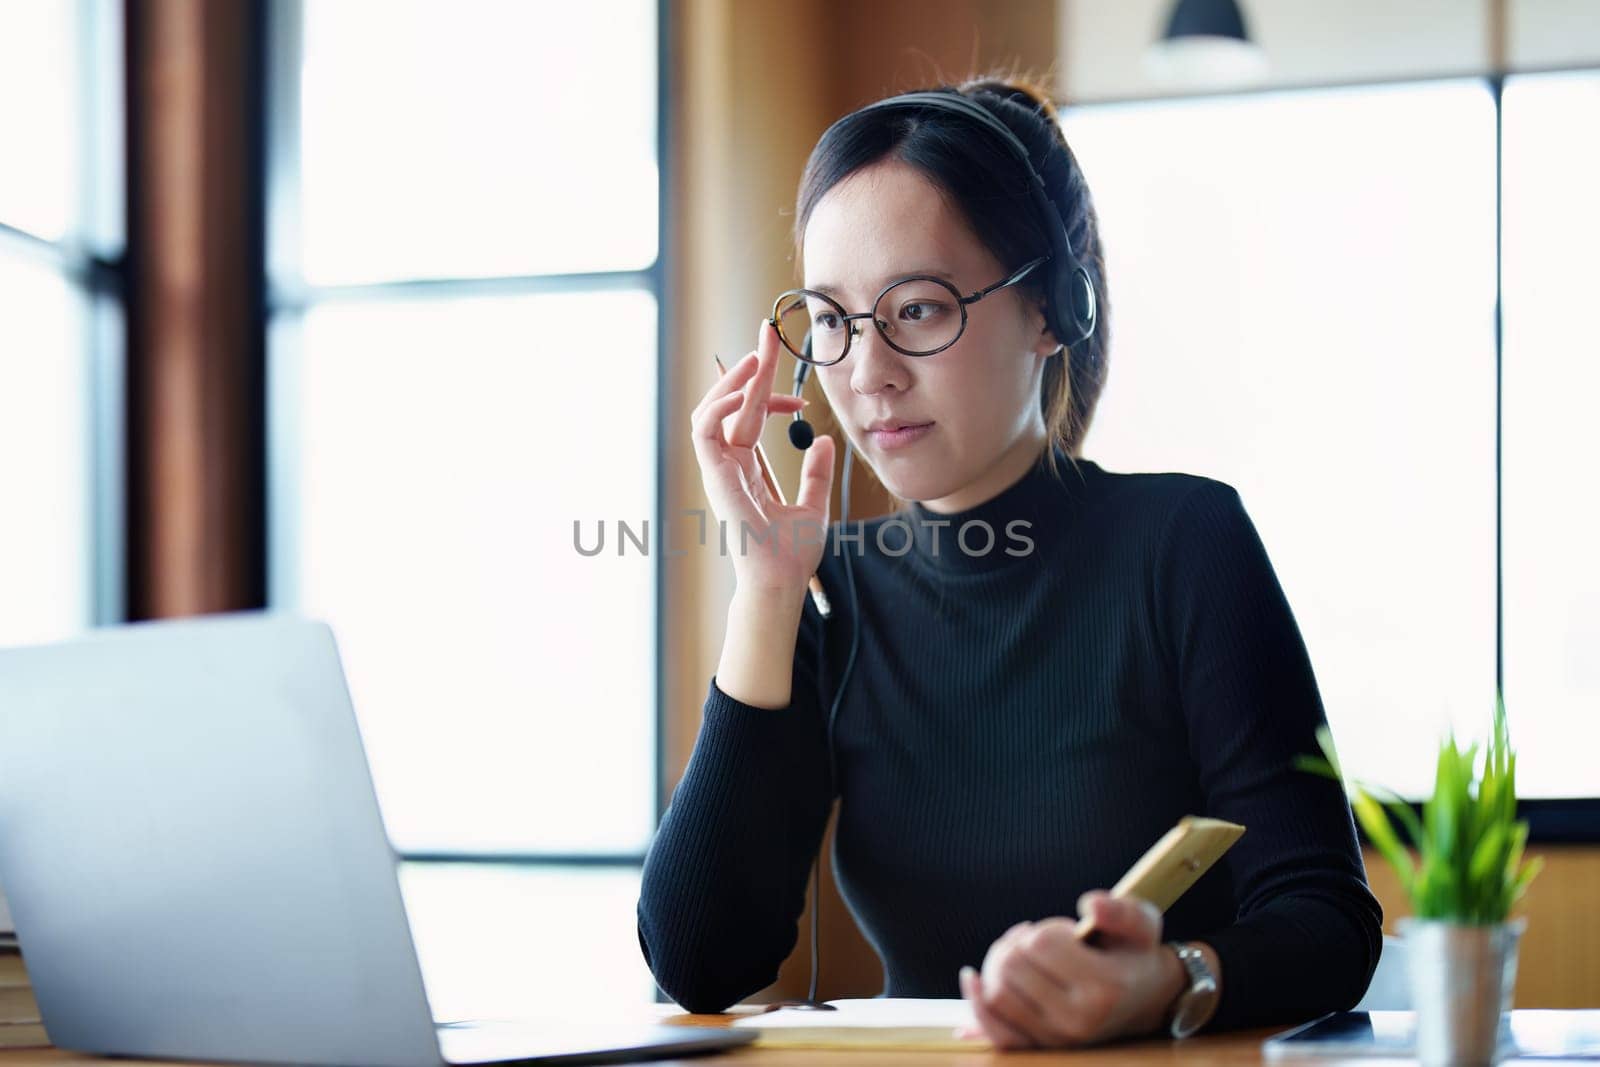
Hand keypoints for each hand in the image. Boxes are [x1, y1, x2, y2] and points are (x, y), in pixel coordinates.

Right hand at [690, 319, 834, 595]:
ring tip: (757, 356)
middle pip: (730, 403)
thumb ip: (816, 472)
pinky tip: (747, 391)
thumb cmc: (791, 554)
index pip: (748, 417)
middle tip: (769, 332)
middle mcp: (727, 465)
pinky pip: (706, 430)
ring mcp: (718, 470)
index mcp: (745, 469)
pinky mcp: (714, 477)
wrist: (782, 581)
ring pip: (709, 410)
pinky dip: (721, 405)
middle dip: (749, 366)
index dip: (768, 394)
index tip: (801, 395)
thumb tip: (825, 441)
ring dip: (731, 379)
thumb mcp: (814, 504)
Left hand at [953, 891, 1185, 1048]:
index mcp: (1104, 988)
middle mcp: (1077, 1021)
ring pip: (996, 993)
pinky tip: (973, 978)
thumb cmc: (1135, 954)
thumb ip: (1119, 910)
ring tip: (1021, 954)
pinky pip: (993, 1030)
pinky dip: (976, 1002)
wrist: (1145, 1000)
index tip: (1069, 933)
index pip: (1041, 944)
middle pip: (1011, 966)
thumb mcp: (1142, 923)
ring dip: (998, 963)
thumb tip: (1089, 905)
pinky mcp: (1039, 1049)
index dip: (1048, 928)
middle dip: (1018, 942)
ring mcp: (1056, 1040)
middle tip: (1038, 940)